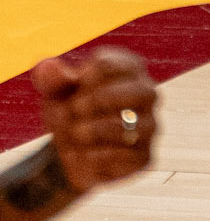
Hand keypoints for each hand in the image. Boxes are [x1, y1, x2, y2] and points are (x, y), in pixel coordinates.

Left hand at [32, 47, 156, 191]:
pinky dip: (96, 156)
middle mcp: (147, 94)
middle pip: (132, 91)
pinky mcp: (144, 156)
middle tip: (75, 109)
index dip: (85, 76)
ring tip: (77, 133)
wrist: (75, 155)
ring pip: (127, 125)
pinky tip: (85, 155)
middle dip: (96, 100)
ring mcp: (149, 126)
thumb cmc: (72, 113)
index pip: (110, 64)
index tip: (76, 85)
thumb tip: (48, 67)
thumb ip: (53, 80)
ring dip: (93, 130)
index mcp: (129, 69)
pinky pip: (123, 155)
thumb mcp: (58, 95)